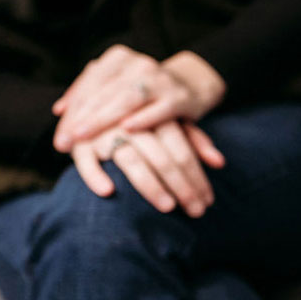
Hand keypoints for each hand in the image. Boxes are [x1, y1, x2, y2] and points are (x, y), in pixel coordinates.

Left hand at [53, 46, 224, 150]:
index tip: (59, 140)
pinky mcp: (180, 96)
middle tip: (65, 144)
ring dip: (102, 119)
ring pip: (125, 99)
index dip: (72, 112)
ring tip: (83, 137)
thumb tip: (59, 110)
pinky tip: (127, 129)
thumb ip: (88, 94)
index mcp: (118, 58)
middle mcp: (138, 64)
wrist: (192, 85)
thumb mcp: (117, 87)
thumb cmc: (145, 92)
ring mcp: (160, 78)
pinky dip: (143, 118)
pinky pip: (159, 109)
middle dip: (81, 120)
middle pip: (103, 92)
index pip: (88, 85)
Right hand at [72, 120, 224, 215]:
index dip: (197, 177)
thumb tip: (219, 163)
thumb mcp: (174, 120)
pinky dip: (94, 174)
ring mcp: (105, 131)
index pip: (182, 152)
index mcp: (157, 117)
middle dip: (182, 187)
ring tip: (167, 207)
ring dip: (150, 185)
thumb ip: (196, 140)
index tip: (208, 202)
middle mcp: (132, 123)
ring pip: (132, 160)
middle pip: (163, 159)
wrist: (106, 87)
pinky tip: (108, 192)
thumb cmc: (149, 114)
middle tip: (197, 212)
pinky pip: (85, 159)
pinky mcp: (81, 140)